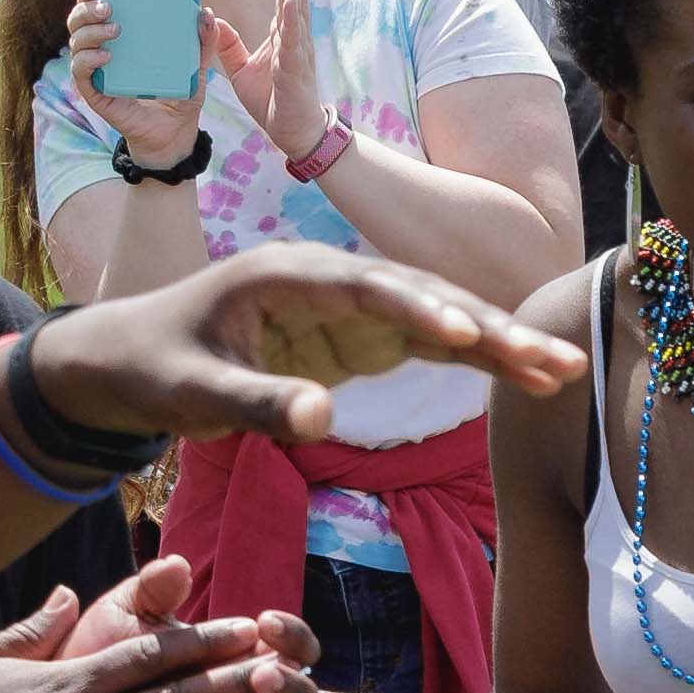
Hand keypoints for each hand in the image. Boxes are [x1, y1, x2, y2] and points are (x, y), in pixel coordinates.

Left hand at [22, 243, 586, 466]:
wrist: (128, 357)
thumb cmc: (153, 368)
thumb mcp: (193, 393)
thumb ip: (257, 403)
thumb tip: (323, 418)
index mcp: (286, 275)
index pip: (368, 287)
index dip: (420, 310)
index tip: (468, 337)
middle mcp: (331, 278)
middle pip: (423, 296)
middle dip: (490, 328)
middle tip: (555, 359)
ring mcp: (352, 306)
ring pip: (439, 317)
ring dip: (500, 344)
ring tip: (565, 371)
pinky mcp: (362, 336)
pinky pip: (431, 344)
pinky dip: (477, 360)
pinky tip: (530, 378)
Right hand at [59, 0, 204, 157]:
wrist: (175, 132)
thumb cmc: (179, 94)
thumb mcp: (195, 65)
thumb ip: (202, 41)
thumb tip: (206, 13)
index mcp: (120, 36)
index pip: (95, 8)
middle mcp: (102, 49)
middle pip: (78, 20)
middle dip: (87, 9)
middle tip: (110, 7)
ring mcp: (96, 71)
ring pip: (76, 42)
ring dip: (91, 31)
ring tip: (115, 31)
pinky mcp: (95, 93)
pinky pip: (80, 72)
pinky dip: (88, 61)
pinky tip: (106, 57)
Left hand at [203, 0, 334, 171]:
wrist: (293, 134)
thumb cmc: (274, 100)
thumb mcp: (242, 70)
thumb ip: (230, 45)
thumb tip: (214, 20)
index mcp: (283, 36)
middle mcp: (294, 39)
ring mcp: (296, 54)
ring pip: (296, 12)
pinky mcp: (293, 73)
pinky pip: (292, 44)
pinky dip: (291, 22)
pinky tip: (289, 3)